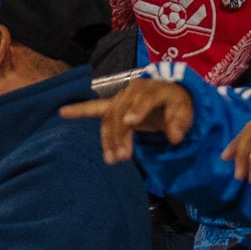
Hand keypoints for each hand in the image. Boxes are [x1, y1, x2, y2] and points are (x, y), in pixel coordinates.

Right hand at [61, 78, 193, 163]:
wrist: (171, 95)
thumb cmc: (179, 105)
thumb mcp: (187, 113)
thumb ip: (180, 124)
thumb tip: (174, 138)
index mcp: (154, 89)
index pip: (144, 99)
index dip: (137, 110)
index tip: (131, 123)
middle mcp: (134, 91)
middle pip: (122, 112)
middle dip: (120, 135)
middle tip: (122, 157)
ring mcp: (122, 98)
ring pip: (109, 117)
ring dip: (108, 138)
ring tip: (111, 159)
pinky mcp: (114, 105)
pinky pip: (95, 108)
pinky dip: (80, 110)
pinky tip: (63, 112)